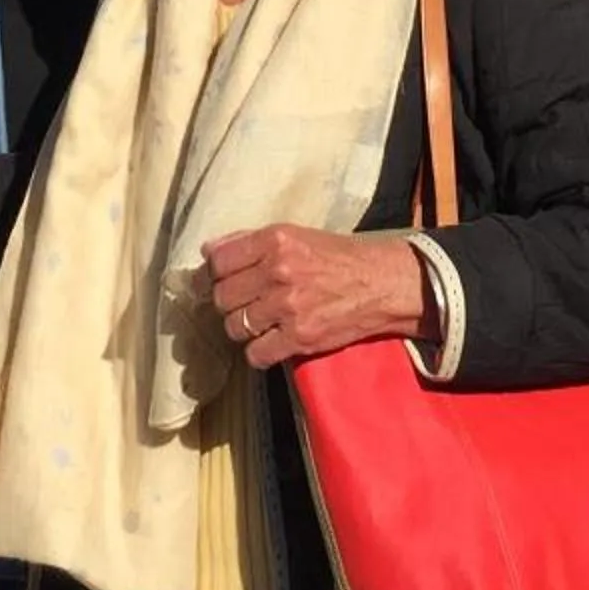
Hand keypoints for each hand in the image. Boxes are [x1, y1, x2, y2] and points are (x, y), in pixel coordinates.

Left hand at [202, 225, 427, 369]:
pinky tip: (272, 341)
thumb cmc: (337, 257)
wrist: (381, 283)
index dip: (216, 273)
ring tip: (262, 321)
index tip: (225, 279)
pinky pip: (256, 354)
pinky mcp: (299, 337)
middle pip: (222, 297)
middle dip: (230, 302)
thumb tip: (207, 249)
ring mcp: (288, 307)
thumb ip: (250, 241)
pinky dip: (260, 352)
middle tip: (246, 302)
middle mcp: (278, 271)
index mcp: (275, 240)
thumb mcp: (295, 235)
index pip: (218, 261)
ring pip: (234, 326)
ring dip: (244, 327)